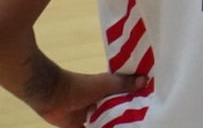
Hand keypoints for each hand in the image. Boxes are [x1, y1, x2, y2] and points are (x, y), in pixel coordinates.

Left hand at [30, 69, 150, 127]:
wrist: (52, 94)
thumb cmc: (81, 86)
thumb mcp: (105, 85)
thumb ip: (124, 84)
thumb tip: (146, 79)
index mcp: (110, 91)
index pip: (127, 98)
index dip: (138, 104)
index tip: (150, 109)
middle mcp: (102, 104)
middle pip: (118, 114)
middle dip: (127, 119)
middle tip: (142, 124)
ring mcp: (91, 117)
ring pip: (106, 125)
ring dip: (114, 127)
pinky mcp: (80, 127)